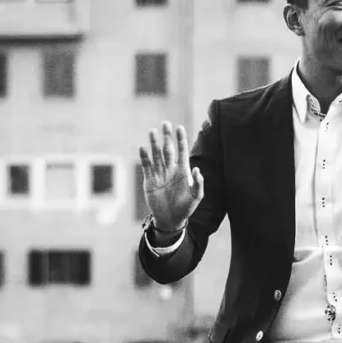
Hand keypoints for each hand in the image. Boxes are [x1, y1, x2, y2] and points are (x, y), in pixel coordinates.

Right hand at [138, 120, 204, 235]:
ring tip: (152, 131)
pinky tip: (142, 147)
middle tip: (165, 123)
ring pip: (156, 155)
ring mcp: (160, 174)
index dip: (181, 140)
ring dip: (154, 143)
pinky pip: (147, 166)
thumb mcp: (196, 197)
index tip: (179, 127)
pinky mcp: (150, 181)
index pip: (182, 151)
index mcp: (183, 171)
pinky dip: (145, 157)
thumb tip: (197, 168)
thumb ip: (198, 183)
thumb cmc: (186, 208)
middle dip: (167, 137)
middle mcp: (171, 170)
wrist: (171, 219)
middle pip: (168, 149)